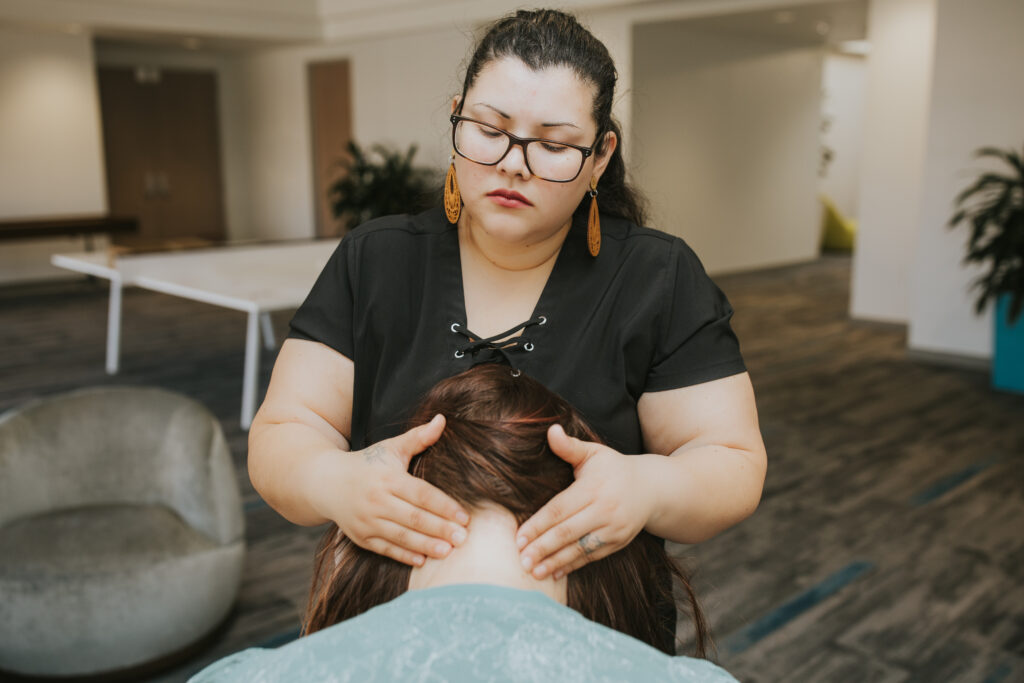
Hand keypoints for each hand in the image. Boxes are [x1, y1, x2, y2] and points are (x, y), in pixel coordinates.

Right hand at [315, 415, 470, 566]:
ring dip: (426, 545)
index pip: (421, 494)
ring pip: (401, 536)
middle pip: (414, 518)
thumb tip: (443, 419)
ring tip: (448, 551)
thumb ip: (418, 438)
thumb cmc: (367, 463)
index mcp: (388, 478)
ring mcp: (367, 521)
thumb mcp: (391, 448)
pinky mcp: (361, 537)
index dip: (444, 506)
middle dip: (440, 529)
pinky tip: (422, 560)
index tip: (465, 517)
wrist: (325, 482)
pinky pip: (385, 548)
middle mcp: (377, 500)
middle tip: (464, 538)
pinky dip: (403, 555)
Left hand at [515, 424, 654, 579]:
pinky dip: (572, 566)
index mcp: (593, 488)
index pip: (560, 509)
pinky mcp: (618, 543)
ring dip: (555, 562)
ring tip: (533, 572)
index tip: (518, 537)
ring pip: (579, 549)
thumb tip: (550, 429)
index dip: (538, 524)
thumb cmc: (614, 468)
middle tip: (521, 560)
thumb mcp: (594, 453)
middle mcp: (604, 510)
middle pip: (567, 532)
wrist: (652, 489)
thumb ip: (570, 447)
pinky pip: (591, 557)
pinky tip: (554, 573)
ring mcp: (613, 529)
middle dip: (542, 547)